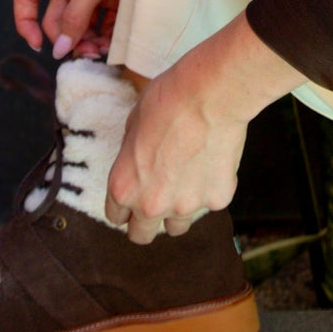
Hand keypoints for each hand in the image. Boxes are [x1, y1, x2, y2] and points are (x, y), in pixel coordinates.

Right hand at [12, 0, 134, 57]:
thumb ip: (77, 14)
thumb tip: (60, 49)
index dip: (25, 21)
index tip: (39, 44)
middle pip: (57, 19)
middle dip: (67, 39)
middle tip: (85, 55)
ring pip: (81, 25)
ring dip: (87, 42)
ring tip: (101, 52)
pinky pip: (103, 23)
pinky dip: (105, 37)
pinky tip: (113, 46)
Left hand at [106, 14, 304, 242]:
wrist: (210, 96)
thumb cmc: (168, 101)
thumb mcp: (132, 125)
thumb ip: (131, 157)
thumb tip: (137, 163)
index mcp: (124, 187)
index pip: (116, 218)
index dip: (124, 207)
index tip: (132, 200)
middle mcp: (152, 205)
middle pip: (142, 235)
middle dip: (146, 222)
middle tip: (157, 201)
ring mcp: (187, 206)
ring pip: (177, 227)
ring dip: (178, 211)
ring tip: (186, 181)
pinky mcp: (217, 200)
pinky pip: (210, 203)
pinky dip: (210, 189)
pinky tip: (212, 162)